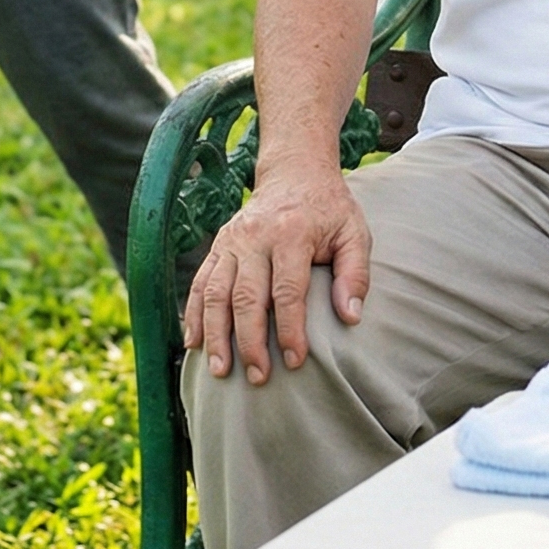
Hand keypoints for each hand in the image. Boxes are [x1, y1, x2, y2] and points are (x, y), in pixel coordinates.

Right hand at [182, 166, 370, 385]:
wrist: (296, 172)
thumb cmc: (329, 209)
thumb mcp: (354, 233)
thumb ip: (354, 274)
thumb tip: (349, 316)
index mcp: (291, 234)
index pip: (287, 290)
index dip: (289, 329)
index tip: (295, 361)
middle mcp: (255, 236)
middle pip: (247, 296)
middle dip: (249, 341)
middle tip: (258, 377)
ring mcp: (232, 240)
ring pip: (215, 292)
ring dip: (216, 334)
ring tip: (220, 371)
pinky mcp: (218, 245)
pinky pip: (200, 281)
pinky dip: (194, 313)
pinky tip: (194, 343)